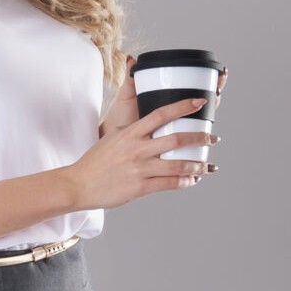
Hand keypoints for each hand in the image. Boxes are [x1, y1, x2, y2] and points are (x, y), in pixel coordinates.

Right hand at [68, 95, 209, 207]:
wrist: (78, 185)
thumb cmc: (95, 162)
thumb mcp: (112, 138)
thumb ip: (132, 131)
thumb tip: (150, 122)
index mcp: (130, 134)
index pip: (161, 114)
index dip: (183, 106)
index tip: (199, 103)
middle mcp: (136, 149)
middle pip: (177, 139)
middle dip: (200, 139)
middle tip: (212, 139)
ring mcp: (139, 169)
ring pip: (178, 164)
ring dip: (197, 165)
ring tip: (206, 166)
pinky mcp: (140, 187)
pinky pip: (170, 183)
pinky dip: (185, 182)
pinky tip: (191, 181)